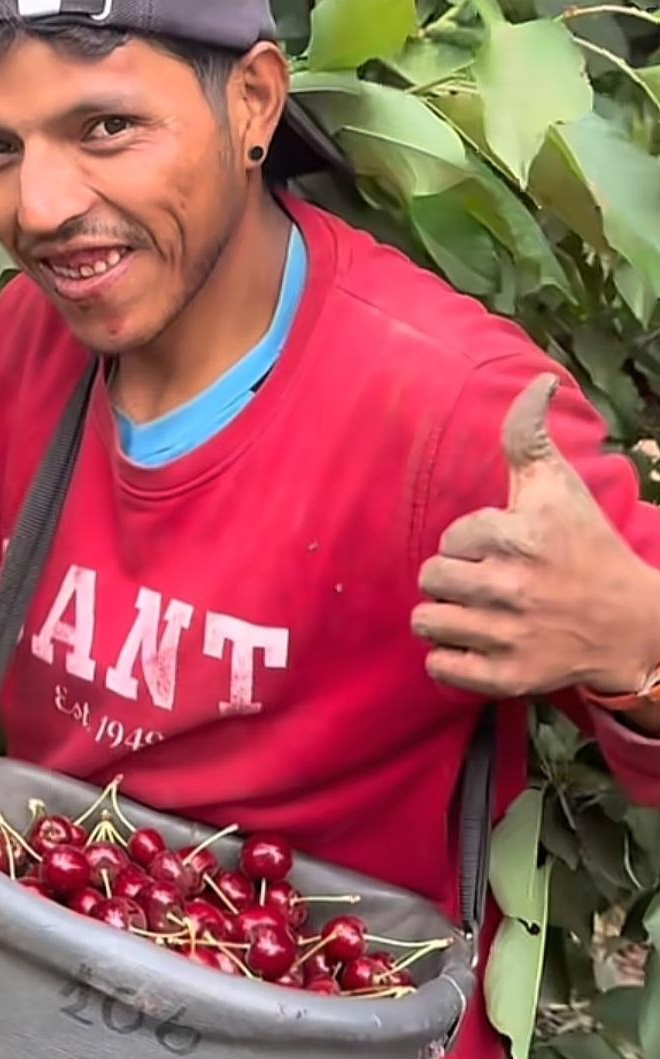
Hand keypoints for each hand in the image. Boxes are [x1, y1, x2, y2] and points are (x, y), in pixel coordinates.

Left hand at [411, 373, 659, 699]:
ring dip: (445, 617)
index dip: (471, 543)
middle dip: (453, 578)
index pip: (452, 538)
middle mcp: (513, 587)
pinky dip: (450, 660)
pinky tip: (476, 644)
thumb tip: (539, 380)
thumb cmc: (585, 547)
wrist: (630, 624)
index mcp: (521, 536)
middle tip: (486, 582)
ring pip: (427, 621)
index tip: (502, 549)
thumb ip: (531, 434)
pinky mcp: (507, 678)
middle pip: (431, 579)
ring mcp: (509, 636)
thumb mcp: (560, 486)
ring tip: (476, 612)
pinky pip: (439, 667)